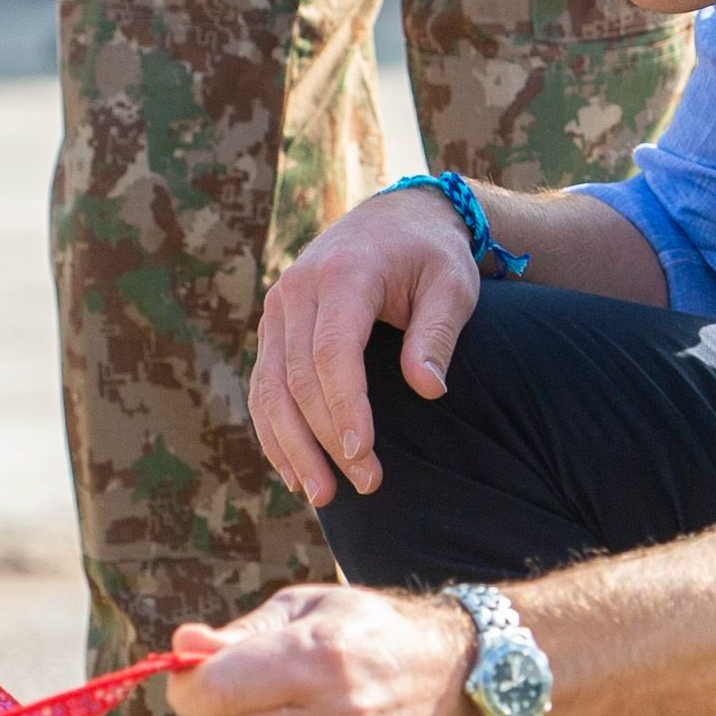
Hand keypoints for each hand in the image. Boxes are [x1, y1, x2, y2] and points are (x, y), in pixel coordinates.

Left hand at [160, 586, 476, 715]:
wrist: (456, 674)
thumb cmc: (368, 631)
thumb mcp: (306, 609)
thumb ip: (241, 632)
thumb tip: (183, 644)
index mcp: (318, 657)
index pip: (216, 690)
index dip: (189, 686)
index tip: (194, 678)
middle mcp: (339, 713)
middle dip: (222, 712)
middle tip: (255, 693)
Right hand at [249, 187, 477, 507]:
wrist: (395, 220)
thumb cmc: (431, 256)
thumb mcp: (452, 285)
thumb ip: (437, 334)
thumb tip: (428, 390)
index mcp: (343, 274)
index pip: (332, 351)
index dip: (343, 408)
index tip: (361, 454)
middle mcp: (297, 290)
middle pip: (297, 378)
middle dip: (325, 439)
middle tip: (365, 485)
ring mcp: (278, 309)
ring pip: (269, 388)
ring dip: (292, 446)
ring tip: (322, 495)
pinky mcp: (273, 329)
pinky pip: (262, 387)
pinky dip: (274, 432)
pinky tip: (294, 472)